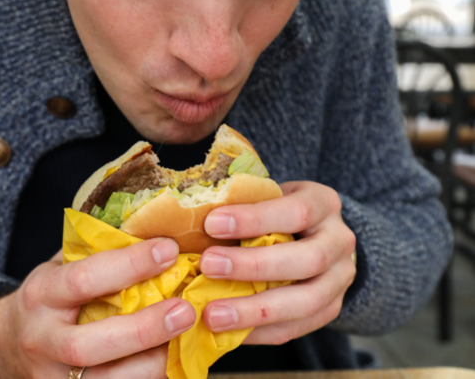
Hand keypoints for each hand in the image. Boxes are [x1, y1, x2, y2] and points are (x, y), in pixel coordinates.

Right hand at [0, 238, 195, 378]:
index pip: (83, 280)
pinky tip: (170, 361)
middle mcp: (42, 340)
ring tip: (184, 340)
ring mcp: (53, 377)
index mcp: (41, 295)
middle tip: (184, 310)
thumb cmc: (48, 298)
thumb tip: (154, 232)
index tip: (168, 251)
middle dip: (142, 329)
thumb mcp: (61, 267)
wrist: (7, 343)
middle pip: (88, 344)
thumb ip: (98, 254)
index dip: (129, 265)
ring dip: (152, 363)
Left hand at [200, 180, 355, 343]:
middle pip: (306, 259)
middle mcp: (340, 241)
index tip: (212, 223)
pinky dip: (258, 331)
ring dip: (254, 310)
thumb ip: (239, 204)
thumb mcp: (265, 195)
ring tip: (212, 314)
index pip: (297, 211)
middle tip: (208, 266)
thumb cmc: (276, 210)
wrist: (315, 234)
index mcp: (324, 203)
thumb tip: (187, 218)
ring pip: (305, 301)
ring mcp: (340, 280)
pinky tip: (227, 331)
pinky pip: (296, 328)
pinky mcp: (330, 310)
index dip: (255, 219)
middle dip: (254, 266)